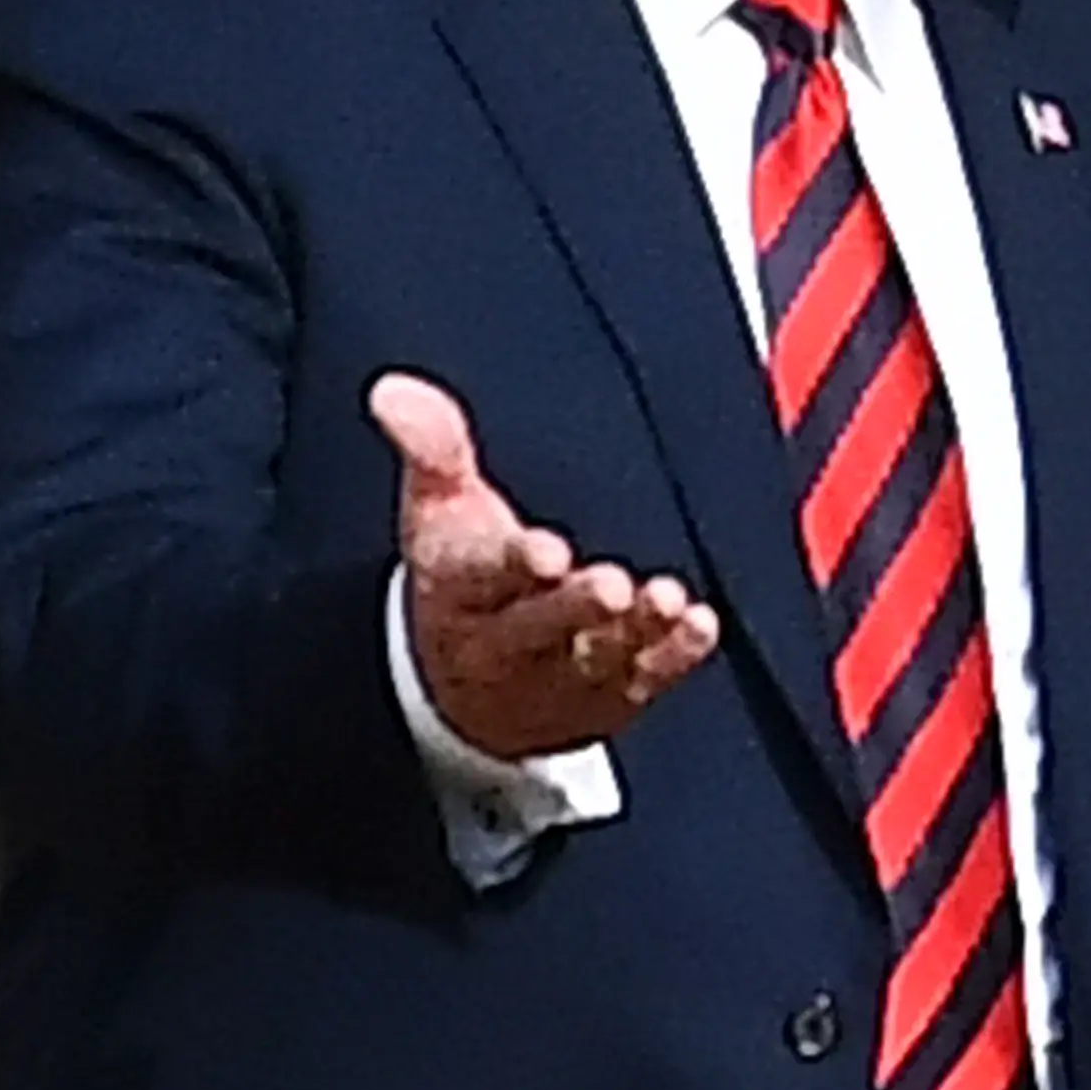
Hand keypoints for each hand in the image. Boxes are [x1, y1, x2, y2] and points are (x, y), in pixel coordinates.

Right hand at [370, 374, 719, 759]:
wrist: (467, 691)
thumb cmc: (462, 577)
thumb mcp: (438, 507)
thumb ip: (431, 446)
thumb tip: (392, 390)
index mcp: (459, 592)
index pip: (482, 577)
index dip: (514, 566)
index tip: (545, 551)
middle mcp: (506, 646)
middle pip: (540, 628)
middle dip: (575, 608)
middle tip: (611, 586)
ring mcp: (560, 678)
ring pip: (596, 660)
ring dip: (634, 632)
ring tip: (666, 601)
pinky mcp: (609, 699)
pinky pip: (643, 682)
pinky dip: (673, 658)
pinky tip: (698, 626)